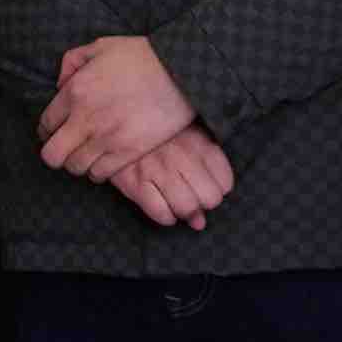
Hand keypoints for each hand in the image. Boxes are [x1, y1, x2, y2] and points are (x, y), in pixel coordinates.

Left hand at [37, 34, 197, 179]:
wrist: (181, 72)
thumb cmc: (142, 56)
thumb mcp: (101, 45)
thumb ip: (72, 61)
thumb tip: (60, 83)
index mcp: (75, 92)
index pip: (45, 125)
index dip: (48, 131)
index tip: (57, 131)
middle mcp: (85, 119)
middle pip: (52, 155)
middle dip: (56, 153)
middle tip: (68, 147)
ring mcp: (106, 139)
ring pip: (75, 168)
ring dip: (79, 162)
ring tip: (89, 154)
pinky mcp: (128, 152)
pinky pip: (100, 175)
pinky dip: (99, 171)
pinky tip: (105, 160)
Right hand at [114, 127, 238, 228]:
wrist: (116, 121)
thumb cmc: (159, 134)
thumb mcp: (188, 138)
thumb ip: (204, 172)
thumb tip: (201, 221)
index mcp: (199, 143)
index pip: (225, 182)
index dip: (218, 189)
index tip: (207, 184)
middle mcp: (182, 157)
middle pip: (209, 199)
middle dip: (203, 203)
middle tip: (192, 196)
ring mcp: (158, 170)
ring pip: (186, 208)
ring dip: (184, 212)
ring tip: (177, 203)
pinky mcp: (135, 183)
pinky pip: (160, 213)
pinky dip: (165, 217)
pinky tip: (163, 208)